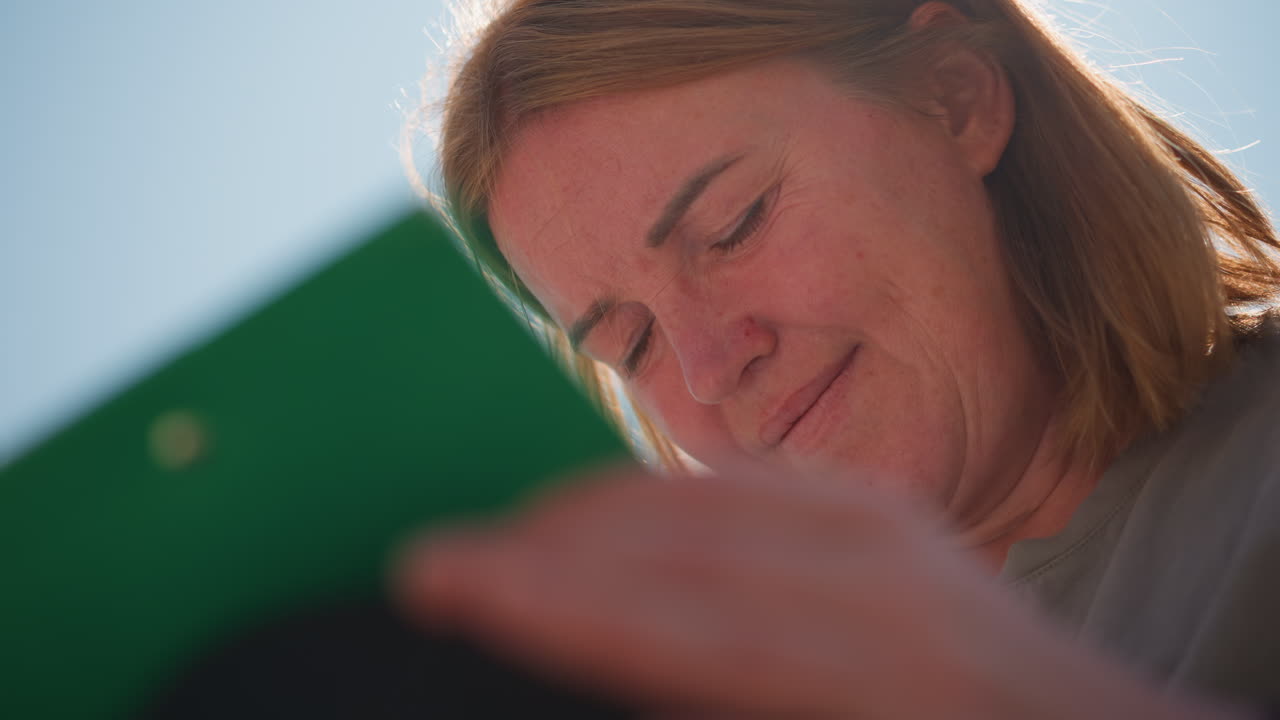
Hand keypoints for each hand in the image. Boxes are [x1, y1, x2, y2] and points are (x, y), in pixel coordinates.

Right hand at [394, 464, 1248, 718]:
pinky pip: (761, 483)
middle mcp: (900, 593)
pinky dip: (672, 491)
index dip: (564, 606)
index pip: (695, 632)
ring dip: (601, 513)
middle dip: (552, 550)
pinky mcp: (897, 517)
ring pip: (718, 500)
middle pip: (693, 551)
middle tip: (435, 555)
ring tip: (507, 537)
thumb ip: (721, 688)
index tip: (454, 581)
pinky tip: (616, 511)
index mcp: (891, 685)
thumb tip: (623, 653)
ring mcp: (906, 541)